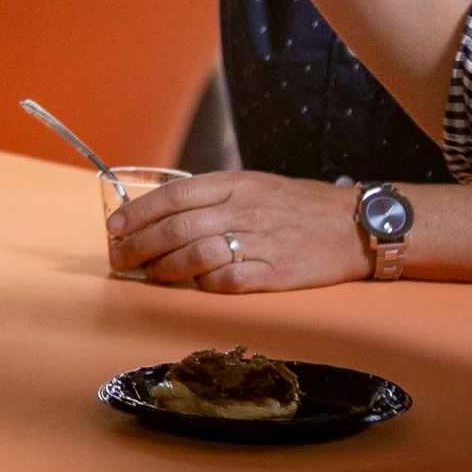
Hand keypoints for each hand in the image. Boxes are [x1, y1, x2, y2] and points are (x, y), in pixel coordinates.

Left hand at [108, 171, 369, 292]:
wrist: (356, 225)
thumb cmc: (301, 206)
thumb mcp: (256, 186)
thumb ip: (215, 198)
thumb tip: (167, 213)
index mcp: (235, 185)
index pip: (174, 195)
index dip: (139, 213)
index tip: (115, 228)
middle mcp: (243, 210)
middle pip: (177, 228)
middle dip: (140, 245)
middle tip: (120, 260)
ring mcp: (259, 241)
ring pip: (196, 255)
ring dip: (166, 268)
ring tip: (151, 275)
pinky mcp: (275, 273)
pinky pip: (228, 281)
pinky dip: (204, 285)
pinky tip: (195, 286)